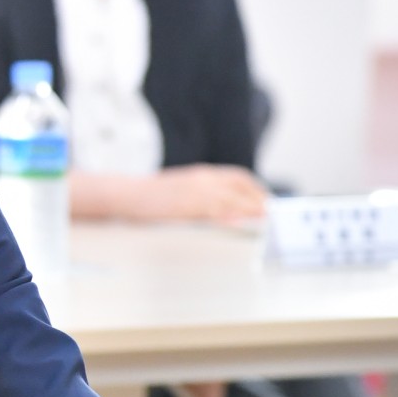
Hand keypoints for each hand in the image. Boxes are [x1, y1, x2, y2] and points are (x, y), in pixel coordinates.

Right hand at [124, 165, 267, 222]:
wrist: (127, 194)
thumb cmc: (151, 196)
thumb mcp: (180, 187)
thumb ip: (202, 193)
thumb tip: (223, 207)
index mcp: (202, 173)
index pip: (238, 177)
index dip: (256, 189)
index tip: (266, 201)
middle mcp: (203, 178)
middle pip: (241, 186)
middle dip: (259, 199)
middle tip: (270, 213)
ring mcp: (196, 191)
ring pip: (232, 199)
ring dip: (250, 209)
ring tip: (264, 220)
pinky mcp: (188, 205)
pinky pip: (215, 211)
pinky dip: (231, 216)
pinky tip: (240, 223)